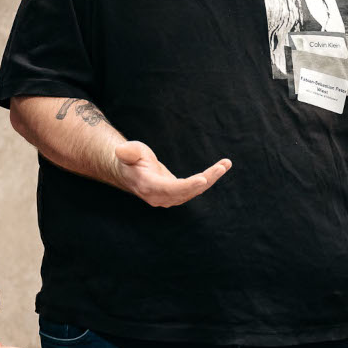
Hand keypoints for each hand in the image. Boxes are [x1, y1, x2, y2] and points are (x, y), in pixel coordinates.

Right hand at [113, 141, 230, 207]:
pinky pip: (196, 187)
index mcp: (148, 186)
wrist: (130, 171)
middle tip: (221, 167)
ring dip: (211, 178)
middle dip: (205, 180)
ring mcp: (170, 197)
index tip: (203, 180)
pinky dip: (209, 177)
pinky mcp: (178, 193)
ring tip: (225, 164)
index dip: (187, 186)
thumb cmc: (130, 158)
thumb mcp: (128, 152)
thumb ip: (128, 152)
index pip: (170, 189)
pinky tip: (222, 166)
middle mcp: (160, 196)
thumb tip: (122, 150)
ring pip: (194, 190)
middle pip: (186, 191)